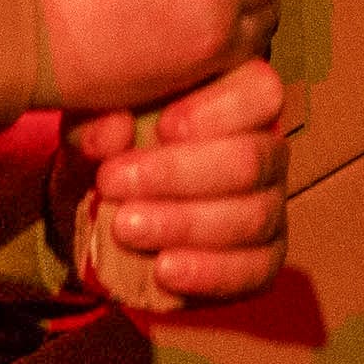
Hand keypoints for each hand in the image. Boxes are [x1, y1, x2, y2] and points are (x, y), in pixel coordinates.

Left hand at [49, 56, 293, 301]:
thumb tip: (114, 130)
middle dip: (178, 175)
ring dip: (184, 224)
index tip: (163, 127)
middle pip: (250, 161)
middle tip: (114, 182)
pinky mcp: (264, 259)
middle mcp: (266, 150)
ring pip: (253, 216)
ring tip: (124, 227)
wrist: (102, 216)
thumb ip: (98, 120)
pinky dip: (209, 272)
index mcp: (238, 101)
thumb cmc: (112, 154)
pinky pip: (257, 269)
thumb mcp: (94, 127)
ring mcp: (269, 207)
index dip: (218, 110)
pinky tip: (163, 269)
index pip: (260, 91)